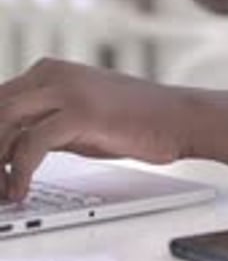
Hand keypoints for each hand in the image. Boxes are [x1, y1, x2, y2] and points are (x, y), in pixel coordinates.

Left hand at [0, 58, 187, 201]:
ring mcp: (66, 88)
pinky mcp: (80, 111)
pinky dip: (18, 171)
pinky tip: (21, 189)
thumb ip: (43, 122)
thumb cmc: (133, 120)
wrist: (177, 117)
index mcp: (49, 69)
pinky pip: (31, 143)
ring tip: (5, 190)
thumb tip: (8, 146)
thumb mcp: (77, 117)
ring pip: (4, 122)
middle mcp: (52, 72)